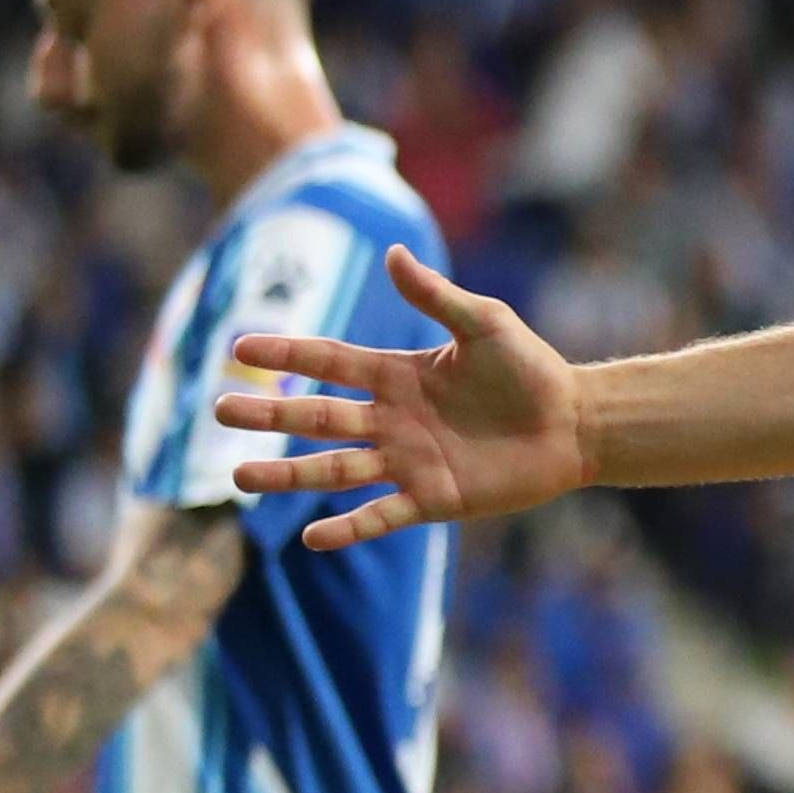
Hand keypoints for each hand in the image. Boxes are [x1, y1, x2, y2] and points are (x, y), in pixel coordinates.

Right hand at [213, 250, 592, 546]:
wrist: (574, 424)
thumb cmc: (532, 370)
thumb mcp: (485, 324)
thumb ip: (436, 296)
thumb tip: (392, 254)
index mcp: (398, 375)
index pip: (329, 362)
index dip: (287, 352)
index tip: (240, 346)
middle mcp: (393, 419)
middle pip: (316, 417)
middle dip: (269, 413)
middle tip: (219, 408)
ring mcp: (408, 461)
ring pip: (334, 468)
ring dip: (288, 474)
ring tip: (240, 477)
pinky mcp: (434, 499)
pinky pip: (382, 515)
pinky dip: (349, 527)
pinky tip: (312, 538)